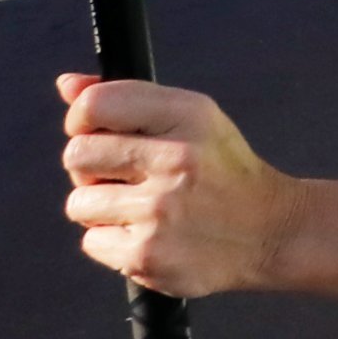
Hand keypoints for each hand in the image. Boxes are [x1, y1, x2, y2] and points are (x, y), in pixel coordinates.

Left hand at [57, 72, 287, 297]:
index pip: (95, 104)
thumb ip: (129, 99)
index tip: (96, 132)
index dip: (82, 119)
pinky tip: (149, 236)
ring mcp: (160, 209)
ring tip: (142, 209)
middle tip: (124, 176)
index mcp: (189, 115)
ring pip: (78, 202)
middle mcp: (176, 158)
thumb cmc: (221, 171)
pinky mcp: (146, 254)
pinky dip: (113, 242)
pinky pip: (92, 241)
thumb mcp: (193, 119)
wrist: (270, 232)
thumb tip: (67, 84)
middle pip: (76, 155)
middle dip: (89, 168)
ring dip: (101, 209)